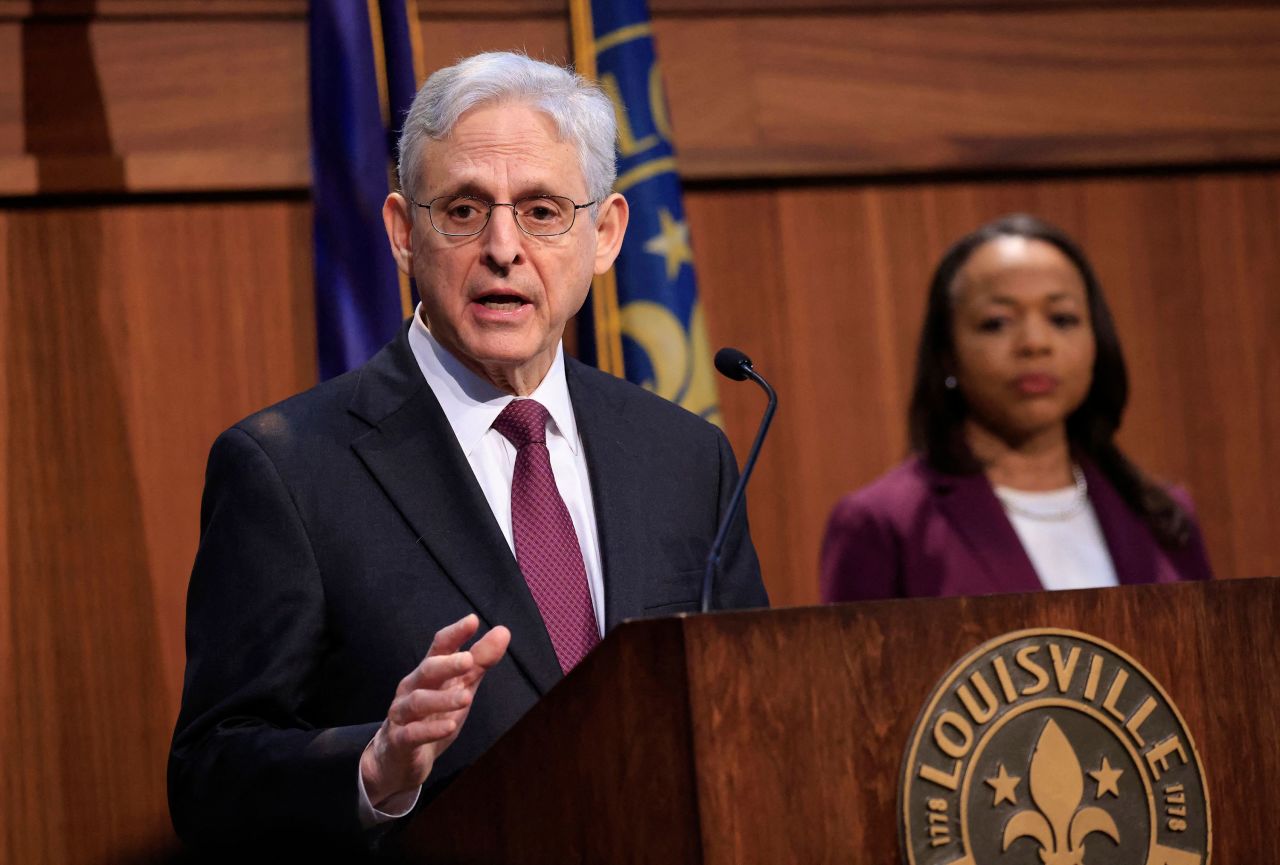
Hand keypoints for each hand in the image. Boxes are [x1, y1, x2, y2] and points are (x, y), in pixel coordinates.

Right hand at [360, 613, 509, 807]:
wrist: (399, 759)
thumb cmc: (433, 715)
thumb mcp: (460, 687)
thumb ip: (480, 662)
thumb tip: (503, 631)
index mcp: (428, 672)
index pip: (439, 647)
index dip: (455, 634)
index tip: (473, 620)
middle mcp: (412, 687)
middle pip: (427, 669)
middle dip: (447, 664)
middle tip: (469, 660)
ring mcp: (403, 714)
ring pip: (418, 701)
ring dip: (442, 699)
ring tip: (466, 697)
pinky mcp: (399, 741)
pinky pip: (412, 734)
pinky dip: (431, 730)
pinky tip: (450, 727)